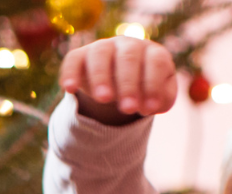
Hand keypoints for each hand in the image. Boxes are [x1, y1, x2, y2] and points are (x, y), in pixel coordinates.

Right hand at [59, 37, 178, 125]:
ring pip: (100, 54)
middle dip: (128, 83)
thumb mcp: (158, 98)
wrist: (119, 82)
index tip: (148, 110)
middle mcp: (128, 45)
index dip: (153, 85)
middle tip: (127, 109)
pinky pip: (73, 59)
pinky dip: (70, 72)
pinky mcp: (80, 55)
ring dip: (101, 76)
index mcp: (151, 52)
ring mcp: (103, 47)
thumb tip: (150, 106)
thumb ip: (161, 101)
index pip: (156, 62)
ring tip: (104, 99)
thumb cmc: (144, 88)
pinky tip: (69, 89)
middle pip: (128, 57)